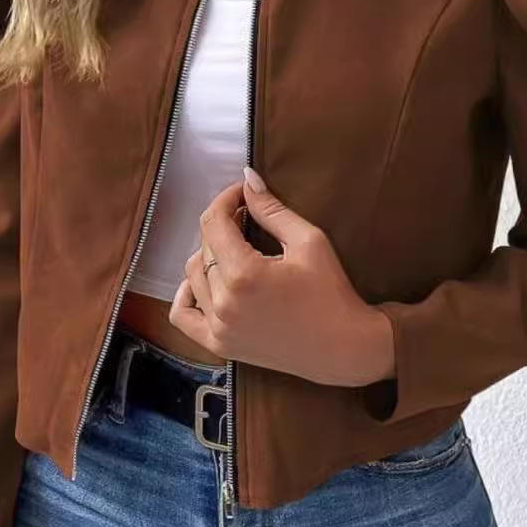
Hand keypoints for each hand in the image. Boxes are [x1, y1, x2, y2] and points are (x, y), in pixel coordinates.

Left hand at [169, 166, 394, 386]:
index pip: (214, 222)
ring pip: (192, 275)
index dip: (225, 199)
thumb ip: (272, 210)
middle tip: (247, 217)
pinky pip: (183, 316)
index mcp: (245, 274)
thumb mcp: (309, 241)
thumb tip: (248, 179)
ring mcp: (219, 327)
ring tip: (236, 249)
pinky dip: (187, 294)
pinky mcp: (220, 345)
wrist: (343, 347)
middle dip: (223, 224)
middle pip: (204, 246)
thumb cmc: (332, 293)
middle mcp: (224, 302)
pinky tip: (205, 281)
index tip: (242, 192)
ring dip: (209, 254)